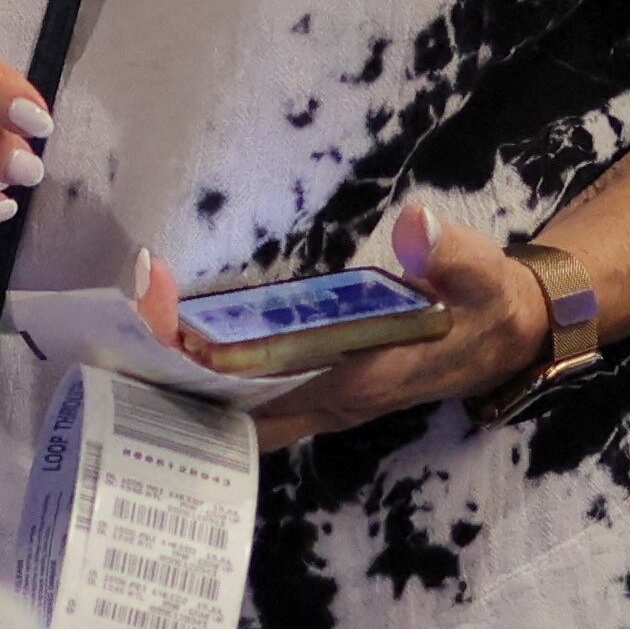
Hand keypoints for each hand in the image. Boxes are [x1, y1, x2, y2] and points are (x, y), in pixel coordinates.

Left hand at [137, 203, 556, 451]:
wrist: (513, 335)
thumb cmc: (491, 305)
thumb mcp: (482, 274)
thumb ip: (449, 253)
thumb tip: (412, 226)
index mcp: (357, 379)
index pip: (261, 380)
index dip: (201, 356)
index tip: (152, 307)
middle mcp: (328, 400)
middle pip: (231, 400)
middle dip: (170, 365)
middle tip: (116, 311)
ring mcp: (323, 397)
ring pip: (237, 402)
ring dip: (184, 372)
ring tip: (126, 326)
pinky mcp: (322, 384)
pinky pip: (254, 390)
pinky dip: (212, 373)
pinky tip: (173, 345)